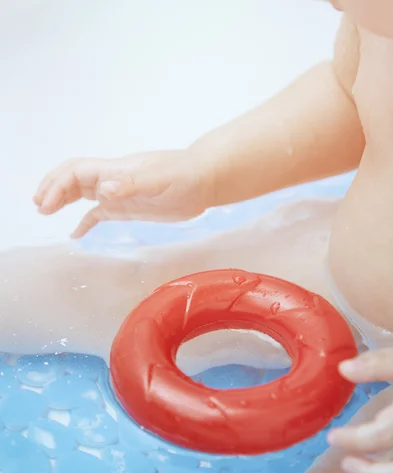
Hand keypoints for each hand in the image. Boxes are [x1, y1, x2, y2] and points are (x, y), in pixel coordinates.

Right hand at [33, 149, 212, 236]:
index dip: (57, 185)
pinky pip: (101, 213)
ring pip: (83, 194)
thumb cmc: (185, 176)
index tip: (46, 205)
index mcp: (116, 170)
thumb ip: (132, 184)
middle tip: (39, 206)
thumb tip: (104, 190)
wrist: (205, 180)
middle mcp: (113, 180)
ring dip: (63, 200)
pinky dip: (85, 221)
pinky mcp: (130, 207)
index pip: (77, 172)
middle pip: (73, 179)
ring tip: (45, 211)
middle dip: (53, 189)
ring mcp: (120, 193)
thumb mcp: (160, 179)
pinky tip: (76, 234)